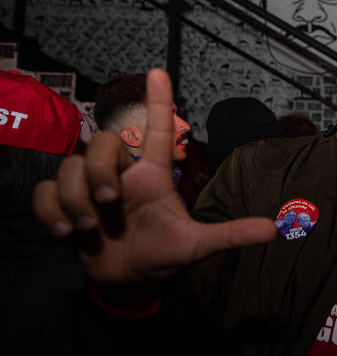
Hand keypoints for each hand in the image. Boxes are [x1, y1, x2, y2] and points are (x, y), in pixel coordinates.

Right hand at [33, 69, 275, 283]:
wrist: (128, 283)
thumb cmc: (163, 254)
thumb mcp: (197, 246)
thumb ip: (230, 235)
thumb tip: (274, 229)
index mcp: (153, 177)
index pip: (155, 132)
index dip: (157, 102)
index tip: (160, 71)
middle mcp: (121, 176)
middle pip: (100, 143)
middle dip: (99, 170)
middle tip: (110, 203)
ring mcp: (90, 190)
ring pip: (68, 167)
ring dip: (76, 198)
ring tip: (88, 229)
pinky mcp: (64, 208)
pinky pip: (44, 192)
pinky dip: (50, 209)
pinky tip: (64, 231)